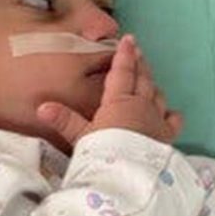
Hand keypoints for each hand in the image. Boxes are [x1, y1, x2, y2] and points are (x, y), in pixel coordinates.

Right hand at [36, 35, 183, 144]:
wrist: (130, 176)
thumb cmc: (103, 154)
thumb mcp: (80, 136)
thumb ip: (63, 120)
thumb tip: (41, 107)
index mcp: (119, 100)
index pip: (122, 71)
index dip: (125, 54)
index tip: (129, 39)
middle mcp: (141, 105)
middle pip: (143, 79)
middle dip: (140, 64)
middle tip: (138, 53)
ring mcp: (157, 119)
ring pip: (157, 95)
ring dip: (152, 85)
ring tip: (148, 79)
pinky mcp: (167, 136)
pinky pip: (173, 119)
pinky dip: (170, 113)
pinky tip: (169, 112)